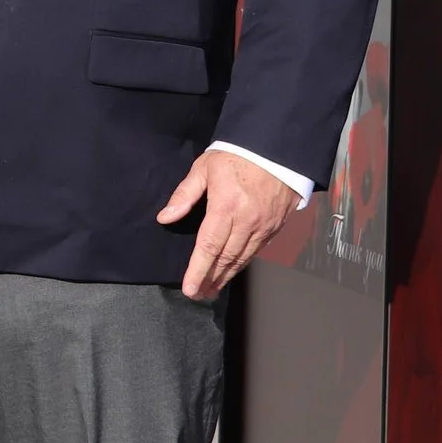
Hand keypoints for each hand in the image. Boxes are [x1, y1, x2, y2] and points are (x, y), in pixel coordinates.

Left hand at [158, 149, 296, 301]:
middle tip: (198, 294)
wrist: (276, 149)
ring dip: (226, 276)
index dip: (198, 270)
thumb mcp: (204, 168)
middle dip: (211, 279)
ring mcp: (264, 226)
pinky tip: (232, 269)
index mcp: (226, 207)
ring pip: (243, 258)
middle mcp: (247, 221)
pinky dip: (242, 263)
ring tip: (212, 288)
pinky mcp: (275, 227)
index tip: (190, 288)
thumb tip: (165, 217)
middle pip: (227, 258)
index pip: (209, 247)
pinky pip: (256, 251)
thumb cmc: (236, 155)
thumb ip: (184, 195)